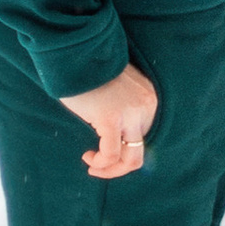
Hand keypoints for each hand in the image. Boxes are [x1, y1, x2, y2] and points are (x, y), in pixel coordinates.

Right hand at [60, 63, 156, 180]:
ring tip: (92, 164)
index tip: (105, 150)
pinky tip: (88, 157)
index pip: (144, 136)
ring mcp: (131, 113)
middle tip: (97, 164)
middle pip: (140, 151)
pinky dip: (100, 163)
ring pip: (131, 159)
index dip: (124, 150)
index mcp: (149, 99)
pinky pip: (111, 155)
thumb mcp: (116, 92)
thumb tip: (119, 139)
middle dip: (118, 165)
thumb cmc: (89, 73)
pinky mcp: (112, 119)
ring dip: (109, 169)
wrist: (76, 55)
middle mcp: (146, 107)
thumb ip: (123, 111)